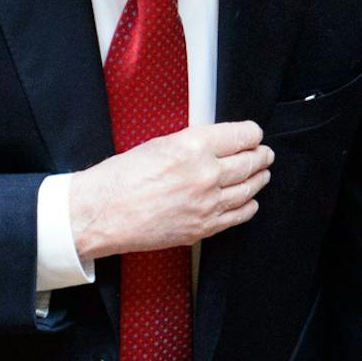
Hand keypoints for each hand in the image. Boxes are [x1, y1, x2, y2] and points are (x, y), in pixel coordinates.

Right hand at [67, 121, 270, 260]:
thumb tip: (215, 145)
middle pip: (253, 161)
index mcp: (192, 147)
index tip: (253, 134)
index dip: (252, 133)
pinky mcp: (205, 227)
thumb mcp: (155, 146)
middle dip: (261, 155)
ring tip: (259, 174)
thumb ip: (190, 144)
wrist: (98, 215)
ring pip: (251, 188)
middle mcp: (206, 174)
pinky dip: (249, 205)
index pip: (243, 135)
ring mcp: (208, 203)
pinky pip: (241, 214)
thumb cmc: (116, 181)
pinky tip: (247, 200)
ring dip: (259, 178)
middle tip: (262, 153)